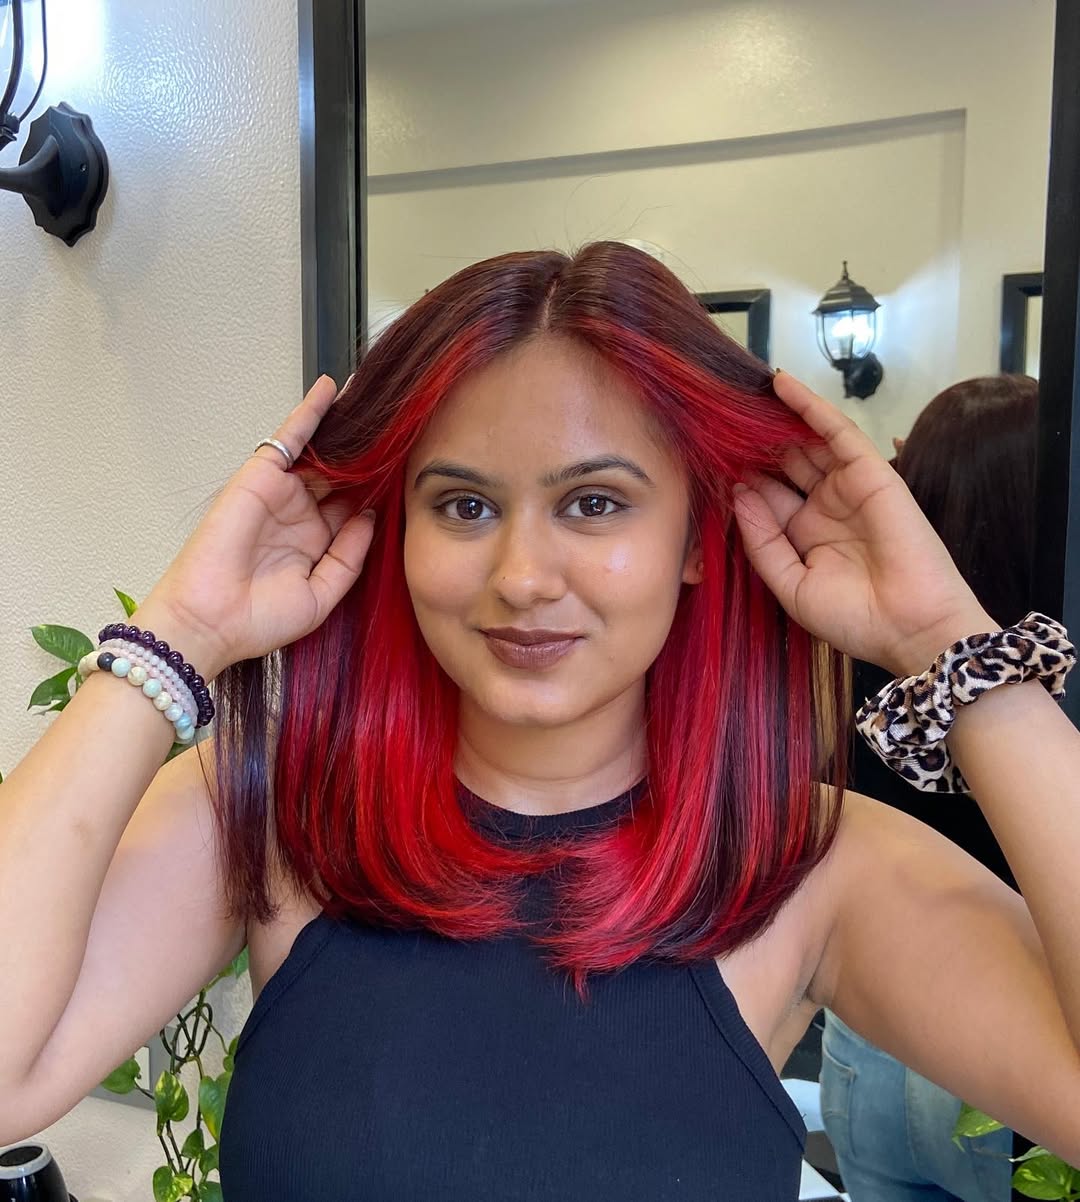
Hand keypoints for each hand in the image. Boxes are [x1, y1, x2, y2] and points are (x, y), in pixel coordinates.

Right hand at [133, 376, 374, 678]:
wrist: (212, 623)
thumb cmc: (257, 620)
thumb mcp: (322, 595)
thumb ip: (350, 557)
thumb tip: (370, 518)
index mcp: (314, 543)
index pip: (352, 505)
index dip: (379, 489)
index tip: (407, 470)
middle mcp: (298, 515)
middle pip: (340, 475)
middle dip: (368, 454)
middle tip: (399, 428)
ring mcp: (281, 494)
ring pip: (321, 452)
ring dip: (346, 428)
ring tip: (377, 399)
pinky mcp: (260, 477)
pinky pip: (289, 438)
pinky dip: (310, 412)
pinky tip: (332, 389)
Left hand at [731, 371, 996, 677]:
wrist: (908, 626)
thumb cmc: (852, 617)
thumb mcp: (789, 584)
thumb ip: (761, 542)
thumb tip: (739, 494)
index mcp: (802, 537)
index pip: (764, 499)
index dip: (737, 480)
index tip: (704, 460)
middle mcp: (821, 509)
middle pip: (781, 467)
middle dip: (751, 448)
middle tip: (717, 421)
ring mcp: (844, 488)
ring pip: (804, 444)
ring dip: (773, 421)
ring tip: (738, 393)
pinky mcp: (869, 471)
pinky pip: (835, 431)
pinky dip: (809, 406)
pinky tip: (780, 384)